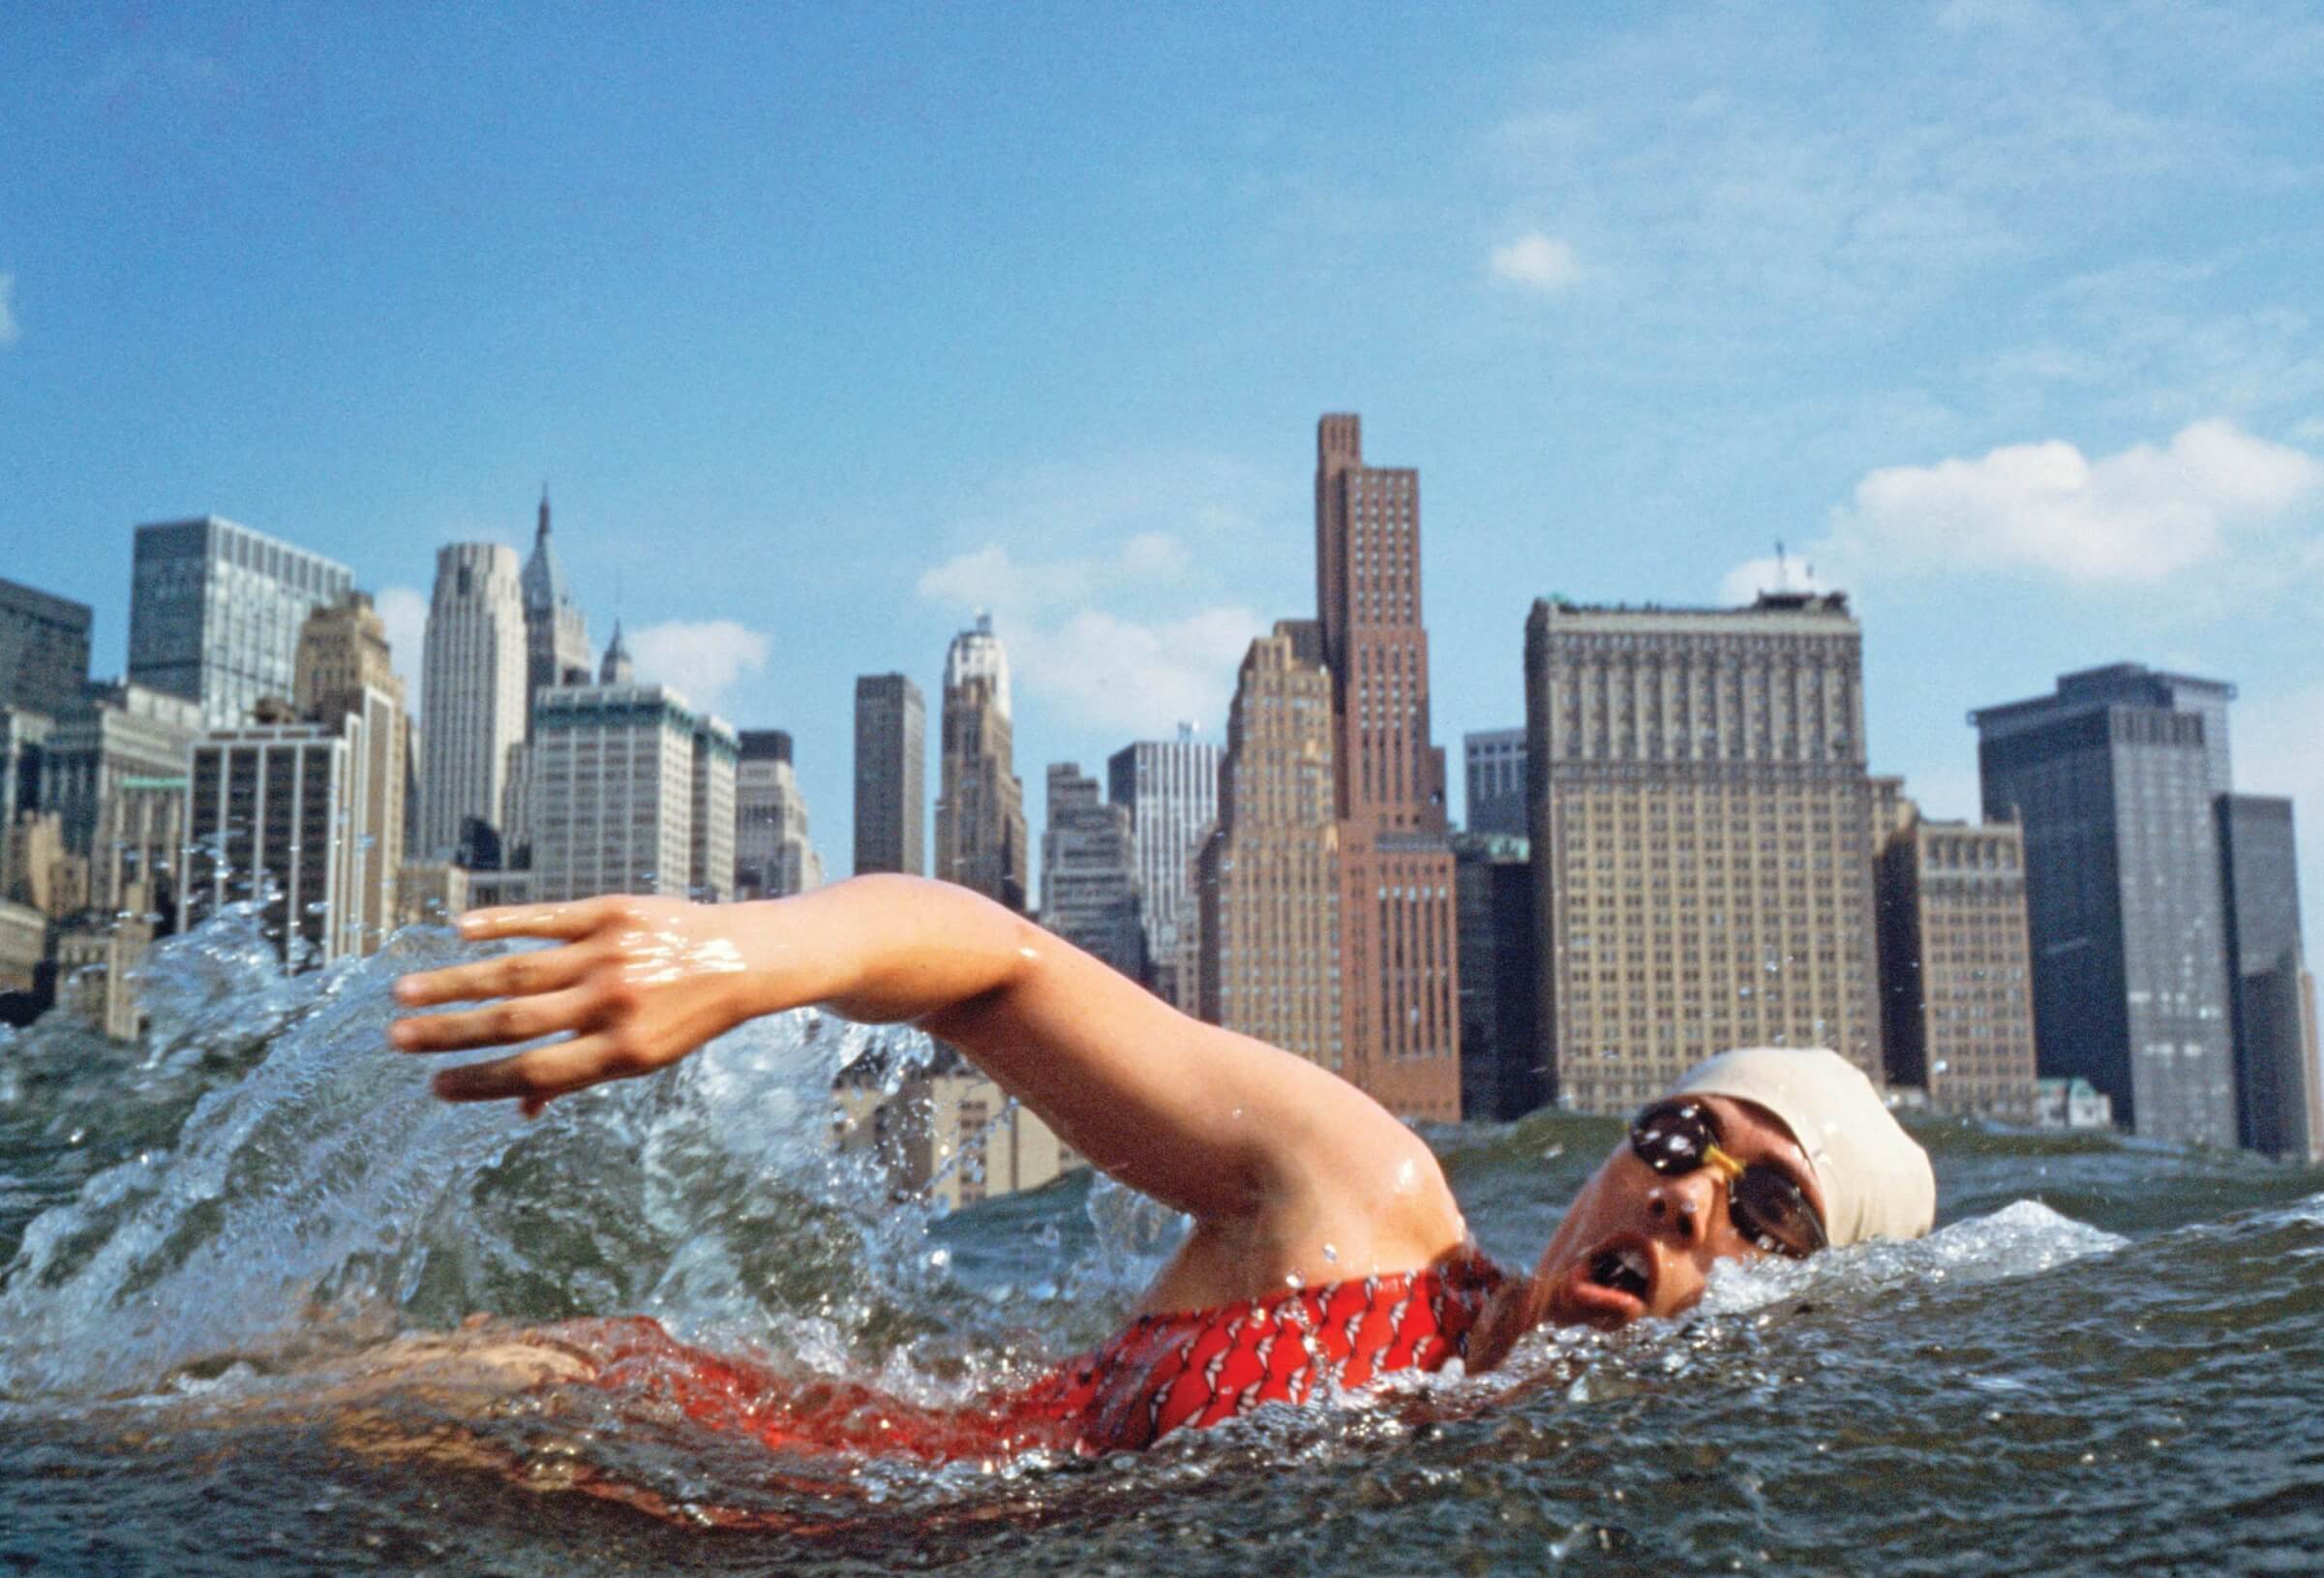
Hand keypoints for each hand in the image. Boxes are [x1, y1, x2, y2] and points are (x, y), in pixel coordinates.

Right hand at [389, 895, 759, 1115]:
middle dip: (450, 1033)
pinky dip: (502, 922)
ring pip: (519, 969)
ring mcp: (610, 954)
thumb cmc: (685, 1016)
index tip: (432, 1086)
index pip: (535, 1071)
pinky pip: (547, 917)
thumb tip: (519, 1110)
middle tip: (396, 1039)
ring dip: (456, 981)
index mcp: (621, 1051)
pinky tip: (460, 930)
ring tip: (406, 991)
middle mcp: (612, 1003)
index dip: (481, 1082)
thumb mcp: (645, 1059)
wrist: (744, 957)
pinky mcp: (613, 912)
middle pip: (516, 1021)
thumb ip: (580, 1076)